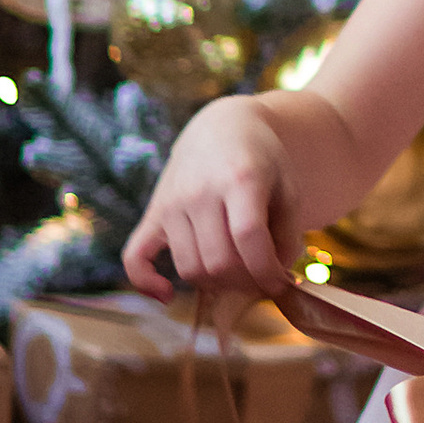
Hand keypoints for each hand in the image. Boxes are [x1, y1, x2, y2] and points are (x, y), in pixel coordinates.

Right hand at [120, 94, 297, 306]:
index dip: (267, 271)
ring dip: (214, 284)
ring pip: (189, 268)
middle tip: (259, 277)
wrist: (221, 128)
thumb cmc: (261, 161)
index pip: (249, 238)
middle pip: (218, 261)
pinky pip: (135, 256)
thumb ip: (288, 233)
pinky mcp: (153, 213)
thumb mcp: (288, 187)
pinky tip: (166, 294)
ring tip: (234, 274)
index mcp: (239, 178)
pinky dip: (146, 282)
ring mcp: (172, 202)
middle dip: (245, 282)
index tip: (280, 283)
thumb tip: (277, 279)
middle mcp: (200, 191)